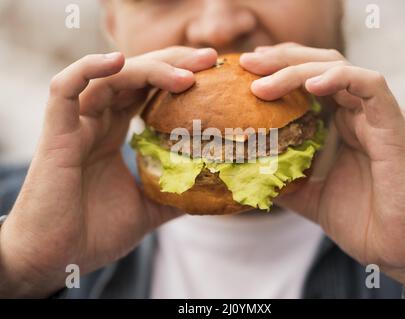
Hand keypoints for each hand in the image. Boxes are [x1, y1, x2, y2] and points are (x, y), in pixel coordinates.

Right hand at [0, 47, 217, 297]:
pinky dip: (89, 70)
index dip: (176, 76)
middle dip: (172, 62)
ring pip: (109, 78)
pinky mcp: (56, 134)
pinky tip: (119, 62)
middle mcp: (96, 123)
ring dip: (149, 68)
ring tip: (186, 73)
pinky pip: (65, 89)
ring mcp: (76, 125)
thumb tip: (210, 191)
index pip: (147, 91)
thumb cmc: (94, 234)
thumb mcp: (147, 210)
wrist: (56, 260)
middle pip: (134, 76)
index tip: (213, 73)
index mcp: (113, 134)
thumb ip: (173, 195)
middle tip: (210, 59)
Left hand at [240, 43, 404, 297]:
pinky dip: (339, 78)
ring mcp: (373, 116)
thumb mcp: (307, 195)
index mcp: (337, 124)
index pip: (305, 81)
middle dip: (280, 60)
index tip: (243, 74)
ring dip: (297, 70)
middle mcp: (355, 113)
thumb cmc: (360, 220)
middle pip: (317, 65)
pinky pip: (370, 86)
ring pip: (338, 68)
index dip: (275, 71)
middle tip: (247, 63)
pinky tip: (312, 85)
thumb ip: (280, 179)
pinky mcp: (392, 124)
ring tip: (263, 83)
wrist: (400, 247)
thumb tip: (243, 172)